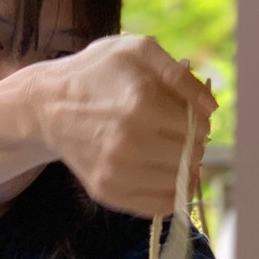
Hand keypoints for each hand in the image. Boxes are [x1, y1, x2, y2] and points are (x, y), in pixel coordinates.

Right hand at [31, 35, 216, 216]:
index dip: (199, 122)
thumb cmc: (97, 73)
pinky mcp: (106, 191)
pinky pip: (157, 207)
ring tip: (167, 153)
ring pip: (177, 183)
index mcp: (142, 104)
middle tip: (175, 134)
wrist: (48, 105)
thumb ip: (181, 75)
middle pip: (190, 156)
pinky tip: (162, 176)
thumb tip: (210, 109)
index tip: (186, 116)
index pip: (199, 128)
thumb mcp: (139, 51)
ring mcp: (116, 171)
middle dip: (191, 145)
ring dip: (181, 170)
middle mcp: (129, 143)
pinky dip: (168, 195)